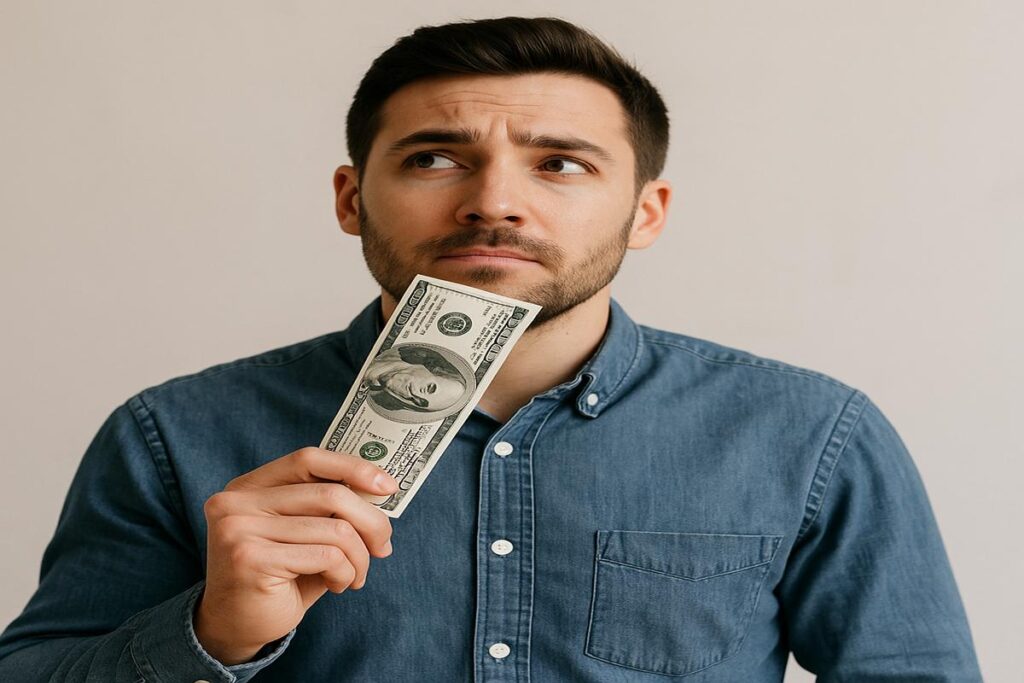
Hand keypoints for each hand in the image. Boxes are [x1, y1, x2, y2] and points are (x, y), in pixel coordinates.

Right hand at [195, 447, 397, 664]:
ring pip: (336, 529)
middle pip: (329, 494)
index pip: (308, 459)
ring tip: (355, 576)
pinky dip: (346, 573)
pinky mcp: (251, 559)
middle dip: (371, 522)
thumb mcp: (304, 534)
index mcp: (249, 486)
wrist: (234, 629)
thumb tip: (381, 489)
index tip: (387, 486)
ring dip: (359, 557)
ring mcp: (239, 529)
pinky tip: (337, 586)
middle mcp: (237, 501)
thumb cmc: (279, 578)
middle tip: (383, 546)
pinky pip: (328, 557)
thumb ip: (328, 508)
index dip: (352, 468)